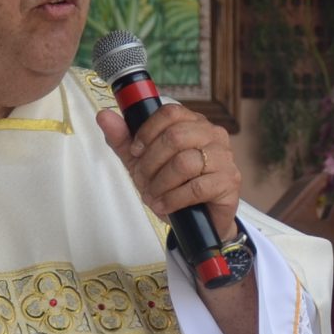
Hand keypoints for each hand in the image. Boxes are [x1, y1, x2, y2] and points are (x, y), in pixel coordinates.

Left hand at [98, 103, 241, 241]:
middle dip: (150, 162)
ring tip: (153, 196)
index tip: (136, 152)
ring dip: (160, 183)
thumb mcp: (142, 162)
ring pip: (184, 163)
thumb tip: (103, 115)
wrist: (198, 220)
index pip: (170, 113)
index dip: (147, 132)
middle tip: (142, 180)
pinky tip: (164, 205)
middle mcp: (213, 135)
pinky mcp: (230, 182)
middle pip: (175, 137)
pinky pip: (196, 187)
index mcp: (194, 123)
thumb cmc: (173, 186)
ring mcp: (224, 158)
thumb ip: (124, 140)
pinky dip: (174, 199)